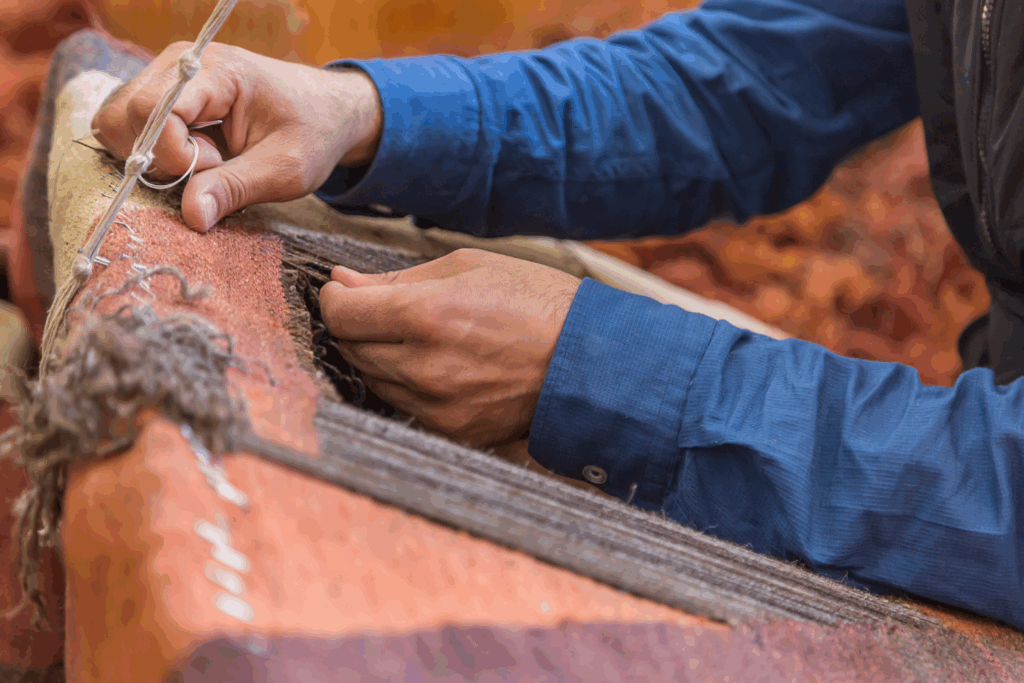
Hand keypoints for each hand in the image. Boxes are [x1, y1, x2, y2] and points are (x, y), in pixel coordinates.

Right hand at [92, 42, 381, 231]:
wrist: (327, 112)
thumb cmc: (312, 132)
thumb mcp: (286, 169)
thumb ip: (235, 189)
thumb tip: (191, 217)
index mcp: (216, 70)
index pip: (155, 109)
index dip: (175, 153)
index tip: (217, 166)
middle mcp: (180, 65)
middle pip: (126, 116)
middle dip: (161, 157)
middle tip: (213, 165)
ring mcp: (166, 79)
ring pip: (119, 124)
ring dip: (154, 157)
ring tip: (207, 160)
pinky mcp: (162, 98)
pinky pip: (129, 130)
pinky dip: (153, 154)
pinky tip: (195, 157)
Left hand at [319, 249, 581, 446]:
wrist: (589, 361)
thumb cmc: (535, 302)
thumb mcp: (468, 267)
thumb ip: (396, 278)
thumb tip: (343, 282)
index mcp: (427, 315)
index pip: (341, 313)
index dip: (335, 297)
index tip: (346, 290)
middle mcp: (424, 367)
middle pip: (350, 347)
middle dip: (357, 324)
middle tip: (384, 308)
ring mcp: (437, 406)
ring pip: (373, 379)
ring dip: (379, 354)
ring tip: (419, 335)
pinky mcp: (451, 429)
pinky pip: (403, 405)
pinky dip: (406, 383)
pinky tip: (438, 363)